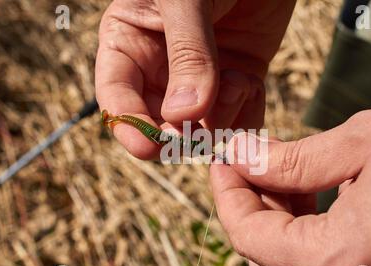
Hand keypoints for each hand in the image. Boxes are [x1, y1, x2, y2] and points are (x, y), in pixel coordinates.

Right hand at [96, 0, 293, 158]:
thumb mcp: (186, 0)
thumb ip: (187, 54)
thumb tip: (184, 116)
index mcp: (131, 44)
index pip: (117, 97)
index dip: (129, 125)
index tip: (149, 146)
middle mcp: (161, 70)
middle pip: (158, 124)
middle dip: (180, 134)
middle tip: (203, 129)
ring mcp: (200, 81)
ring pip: (200, 130)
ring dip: (221, 120)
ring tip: (238, 82)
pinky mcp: (235, 83)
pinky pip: (236, 119)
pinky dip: (247, 116)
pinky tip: (252, 85)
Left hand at [210, 95, 370, 265]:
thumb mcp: (362, 143)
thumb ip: (291, 160)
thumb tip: (242, 157)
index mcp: (340, 262)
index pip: (248, 236)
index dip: (227, 193)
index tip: (222, 159)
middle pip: (265, 258)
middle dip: (249, 206)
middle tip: (249, 162)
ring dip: (276, 221)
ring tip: (281, 175)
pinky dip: (305, 235)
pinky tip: (311, 198)